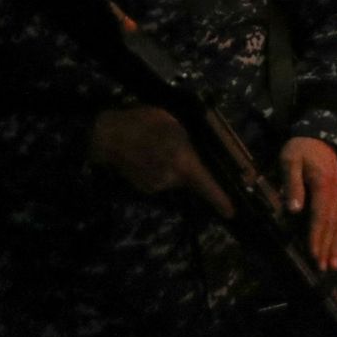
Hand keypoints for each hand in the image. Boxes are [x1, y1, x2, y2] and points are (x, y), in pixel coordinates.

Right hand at [89, 106, 234, 218]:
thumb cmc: (142, 123)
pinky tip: (154, 156)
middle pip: (194, 180)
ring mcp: (156, 185)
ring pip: (178, 179)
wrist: (105, 136)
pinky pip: (164, 180)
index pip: (206, 184)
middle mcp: (170, 178)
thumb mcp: (174, 123)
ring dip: (179, 168)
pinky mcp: (145, 188)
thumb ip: (192, 140)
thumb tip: (207, 153)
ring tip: (164, 149)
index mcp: (182, 161)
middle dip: (197, 171)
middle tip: (185, 150)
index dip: (220, 199)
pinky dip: (165, 171)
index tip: (231, 212)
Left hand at [281, 136, 336, 271]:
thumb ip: (292, 183)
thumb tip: (294, 209)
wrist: (320, 135)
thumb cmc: (300, 148)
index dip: (317, 236)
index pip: (320, 215)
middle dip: (328, 246)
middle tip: (324, 267)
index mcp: (324, 183)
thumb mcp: (290, 160)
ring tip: (335, 264)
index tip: (313, 254)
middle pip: (334, 223)